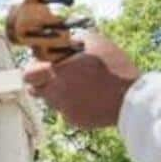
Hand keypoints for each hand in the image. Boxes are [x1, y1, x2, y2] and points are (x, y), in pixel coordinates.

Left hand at [21, 31, 140, 129]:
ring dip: (61, 91)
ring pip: (53, 100)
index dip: (35, 67)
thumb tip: (62, 41)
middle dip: (44, 81)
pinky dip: (76, 103)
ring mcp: (64, 110)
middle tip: (59, 74)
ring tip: (84, 84)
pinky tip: (92, 96)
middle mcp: (55, 94)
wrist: (132, 98)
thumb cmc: (114, 67)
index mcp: (56, 73)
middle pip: (36, 89)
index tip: (44, 63)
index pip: (28, 74)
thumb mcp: (95, 41)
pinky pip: (68, 110)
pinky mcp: (75, 121)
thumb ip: (72, 40)